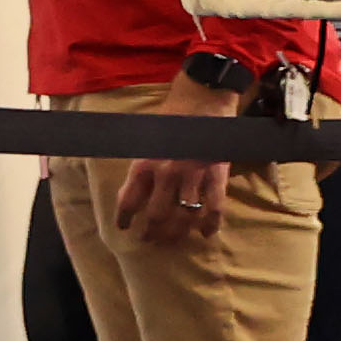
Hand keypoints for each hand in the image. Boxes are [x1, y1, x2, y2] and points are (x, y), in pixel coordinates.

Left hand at [110, 75, 244, 245]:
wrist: (202, 98)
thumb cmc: (171, 116)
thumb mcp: (146, 139)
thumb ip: (141, 166)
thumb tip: (130, 192)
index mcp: (145, 163)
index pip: (129, 200)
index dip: (125, 218)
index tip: (124, 228)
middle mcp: (167, 173)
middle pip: (158, 215)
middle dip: (152, 233)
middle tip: (150, 241)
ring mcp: (193, 176)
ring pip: (185, 216)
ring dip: (177, 233)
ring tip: (171, 242)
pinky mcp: (216, 175)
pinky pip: (214, 207)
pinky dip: (211, 224)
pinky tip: (206, 234)